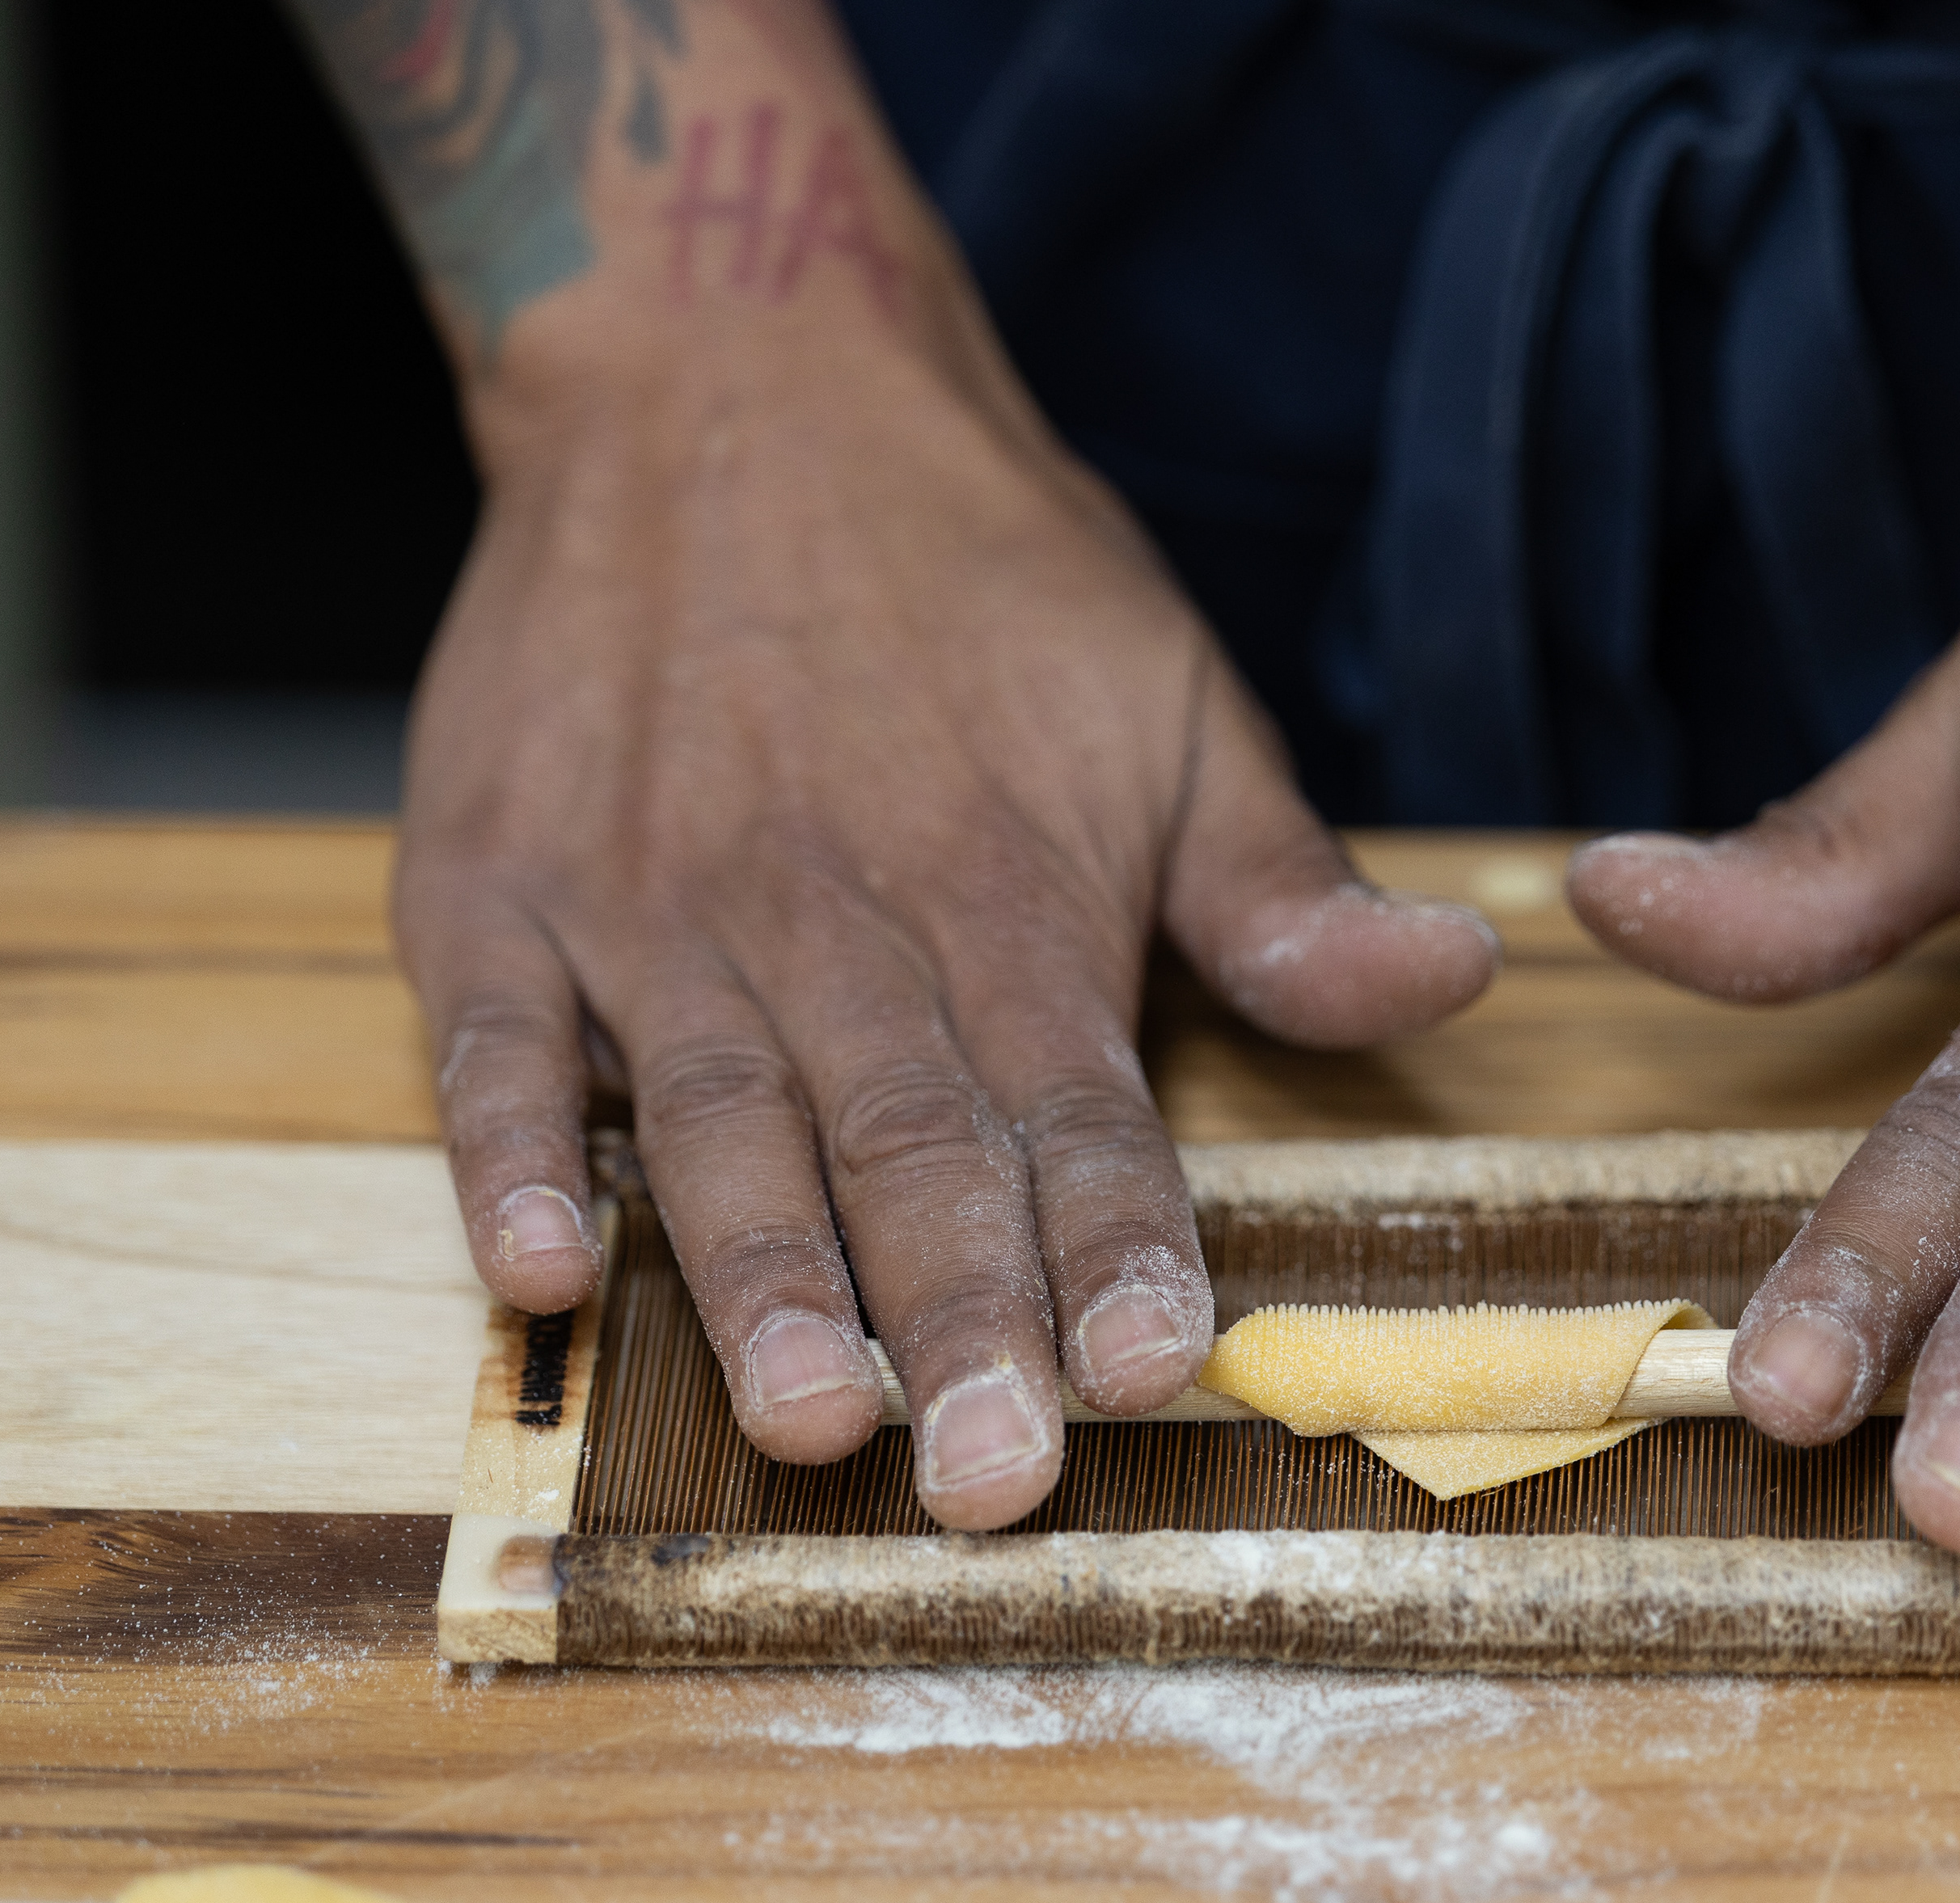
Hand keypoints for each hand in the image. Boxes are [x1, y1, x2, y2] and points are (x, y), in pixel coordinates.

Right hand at [397, 195, 1493, 1529]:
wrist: (724, 368)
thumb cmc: (975, 565)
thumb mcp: (1171, 696)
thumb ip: (1282, 883)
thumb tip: (1459, 978)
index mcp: (1009, 890)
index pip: (1079, 1106)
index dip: (1121, 1247)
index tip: (1160, 1374)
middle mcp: (833, 913)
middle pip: (911, 1146)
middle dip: (960, 1321)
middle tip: (994, 1478)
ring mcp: (652, 904)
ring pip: (723, 1120)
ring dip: (767, 1279)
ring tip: (810, 1417)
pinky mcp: (500, 882)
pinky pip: (501, 1042)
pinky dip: (514, 1154)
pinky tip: (537, 1272)